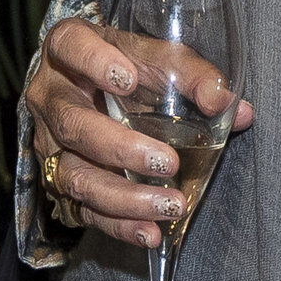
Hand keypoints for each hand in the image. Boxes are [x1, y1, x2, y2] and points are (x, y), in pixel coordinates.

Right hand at [24, 15, 254, 252]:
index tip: (128, 80)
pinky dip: (119, 225)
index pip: (69, 46)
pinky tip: (151, 233)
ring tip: (171, 204)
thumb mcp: (155, 57)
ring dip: (124, 197)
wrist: (95, 90)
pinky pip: (84, 210)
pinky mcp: (60, 181)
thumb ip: (192, 75)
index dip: (94, 63)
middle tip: (168, 162)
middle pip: (73, 124)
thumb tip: (231, 106)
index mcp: (67, 49)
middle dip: (121, 148)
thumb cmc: (128, 66)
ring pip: (75, 175)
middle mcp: (50, 97)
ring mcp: (50, 144)